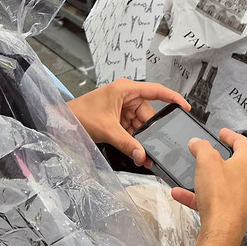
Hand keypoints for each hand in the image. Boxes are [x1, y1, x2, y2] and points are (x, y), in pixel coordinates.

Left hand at [68, 79, 188, 165]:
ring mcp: (121, 107)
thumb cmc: (80, 115)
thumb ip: (127, 143)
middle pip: (148, 114)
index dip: (173, 98)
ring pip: (140, 124)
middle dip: (150, 132)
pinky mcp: (116, 118)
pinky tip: (135, 151)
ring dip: (141, 139)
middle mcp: (126, 96)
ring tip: (143, 155)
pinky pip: (131, 129)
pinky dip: (133, 140)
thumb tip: (142, 155)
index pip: (156, 91)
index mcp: (126, 89)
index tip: (185, 107)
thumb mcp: (107, 129)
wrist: (60, 122)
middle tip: (154, 150)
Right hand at [171, 128, 246, 228]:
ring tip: (188, 176)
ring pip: (220, 183)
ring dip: (203, 178)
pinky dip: (197, 196)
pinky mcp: (230, 212)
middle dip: (216, 159)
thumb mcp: (206, 162)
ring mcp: (240, 197)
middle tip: (206, 154)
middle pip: (232, 163)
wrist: (222, 231)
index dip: (230, 135)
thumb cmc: (221, 197)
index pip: (241, 143)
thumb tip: (197, 142)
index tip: (222, 133)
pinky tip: (181, 195)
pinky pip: (212, 200)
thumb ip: (201, 148)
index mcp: (245, 164)